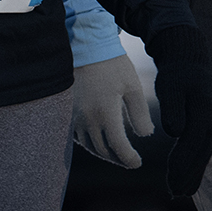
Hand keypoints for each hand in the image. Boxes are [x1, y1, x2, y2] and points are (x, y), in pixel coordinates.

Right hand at [70, 54, 151, 168]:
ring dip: (104, 153)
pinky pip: (78, 137)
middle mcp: (87, 119)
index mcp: (106, 113)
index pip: (118, 147)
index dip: (129, 159)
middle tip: (130, 161)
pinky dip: (90, 144)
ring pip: (89, 146)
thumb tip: (145, 135)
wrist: (85, 47)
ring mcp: (74, 117)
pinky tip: (100, 141)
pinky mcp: (67, 113)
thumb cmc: (113, 65)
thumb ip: (140, 114)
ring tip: (117, 154)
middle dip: (118, 159)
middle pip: (103, 150)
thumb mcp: (133, 87)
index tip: (138, 163)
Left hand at [146, 25, 211, 197]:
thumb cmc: (176, 75)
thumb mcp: (170, 85)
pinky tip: (189, 183)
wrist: (189, 64)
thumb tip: (175, 131)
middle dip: (189, 174)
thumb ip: (172, 107)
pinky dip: (198, 168)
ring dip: (194, 174)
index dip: (183, 161)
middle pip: (202, 152)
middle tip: (175, 192)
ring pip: (205, 154)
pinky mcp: (209, 128)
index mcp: (203, 109)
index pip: (193, 140)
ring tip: (182, 193)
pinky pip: (205, 151)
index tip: (171, 178)